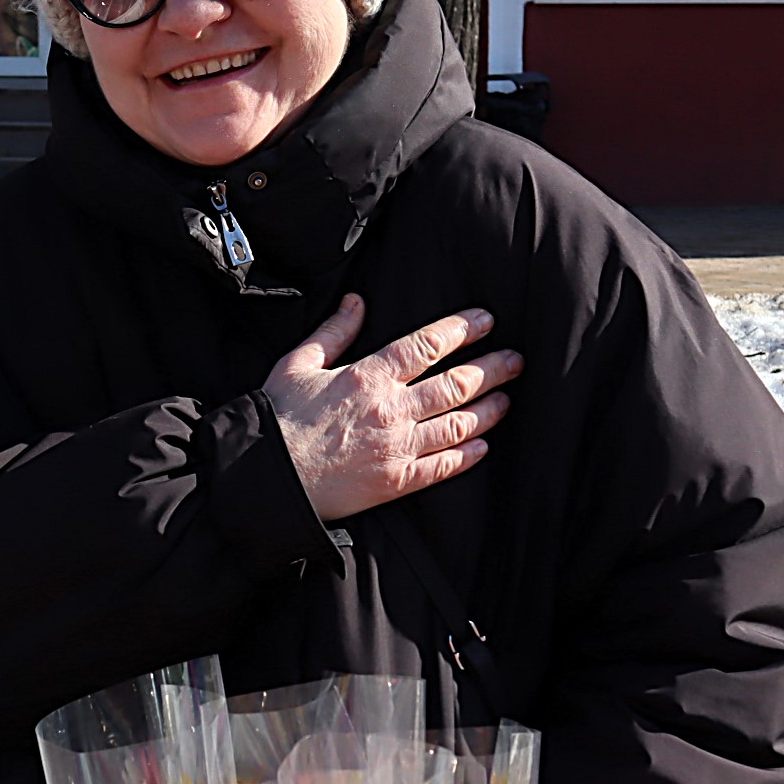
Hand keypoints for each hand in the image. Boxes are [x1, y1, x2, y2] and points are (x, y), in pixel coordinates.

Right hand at [262, 295, 520, 522]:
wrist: (267, 476)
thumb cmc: (278, 417)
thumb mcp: (298, 363)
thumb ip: (334, 331)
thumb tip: (357, 301)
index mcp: (368, 376)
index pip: (427, 345)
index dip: (462, 330)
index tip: (487, 320)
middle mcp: (391, 409)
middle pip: (456, 383)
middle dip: (492, 368)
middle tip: (515, 359)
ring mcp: (398, 447)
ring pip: (458, 423)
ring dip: (489, 409)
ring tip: (507, 398)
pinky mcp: (397, 481)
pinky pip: (444, 466)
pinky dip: (469, 455)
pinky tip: (484, 445)